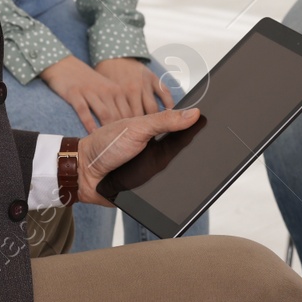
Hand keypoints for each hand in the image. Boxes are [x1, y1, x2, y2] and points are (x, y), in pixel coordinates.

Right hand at [39, 55, 171, 133]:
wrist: (65, 67)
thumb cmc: (91, 82)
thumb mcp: (112, 88)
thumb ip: (126, 103)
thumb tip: (143, 122)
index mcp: (121, 91)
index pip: (137, 110)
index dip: (143, 126)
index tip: (147, 141)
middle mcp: (109, 91)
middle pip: (124, 114)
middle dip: (130, 132)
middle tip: (131, 150)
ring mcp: (92, 92)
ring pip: (106, 113)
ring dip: (112, 129)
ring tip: (114, 146)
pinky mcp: (76, 94)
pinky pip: (84, 110)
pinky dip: (89, 123)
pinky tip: (93, 135)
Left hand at [76, 107, 200, 205]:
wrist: (85, 174)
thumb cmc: (106, 145)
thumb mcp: (137, 128)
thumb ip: (164, 120)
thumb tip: (195, 112)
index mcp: (156, 130)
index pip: (183, 127)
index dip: (198, 127)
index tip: (216, 126)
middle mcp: (157, 149)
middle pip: (185, 151)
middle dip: (195, 153)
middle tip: (209, 152)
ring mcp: (154, 169)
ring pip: (178, 171)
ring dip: (184, 173)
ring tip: (198, 173)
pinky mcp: (150, 188)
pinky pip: (166, 189)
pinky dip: (173, 188)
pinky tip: (182, 188)